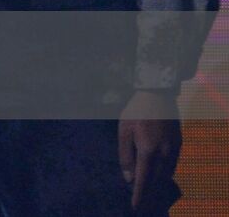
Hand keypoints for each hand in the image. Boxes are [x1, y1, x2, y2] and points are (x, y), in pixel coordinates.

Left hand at [119, 90, 180, 213]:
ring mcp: (174, 150)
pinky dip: (165, 174)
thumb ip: (125, 155)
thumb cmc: (136, 112)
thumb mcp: (124, 131)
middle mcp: (164, 154)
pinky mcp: (179, 144)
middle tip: (142, 202)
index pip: (143, 180)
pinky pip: (172, 166)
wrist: (158, 95)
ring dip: (158, 185)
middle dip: (149, 193)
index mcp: (148, 151)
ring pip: (166, 175)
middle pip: (157, 181)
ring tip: (149, 193)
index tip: (136, 206)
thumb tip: (128, 177)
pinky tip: (159, 176)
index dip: (139, 194)